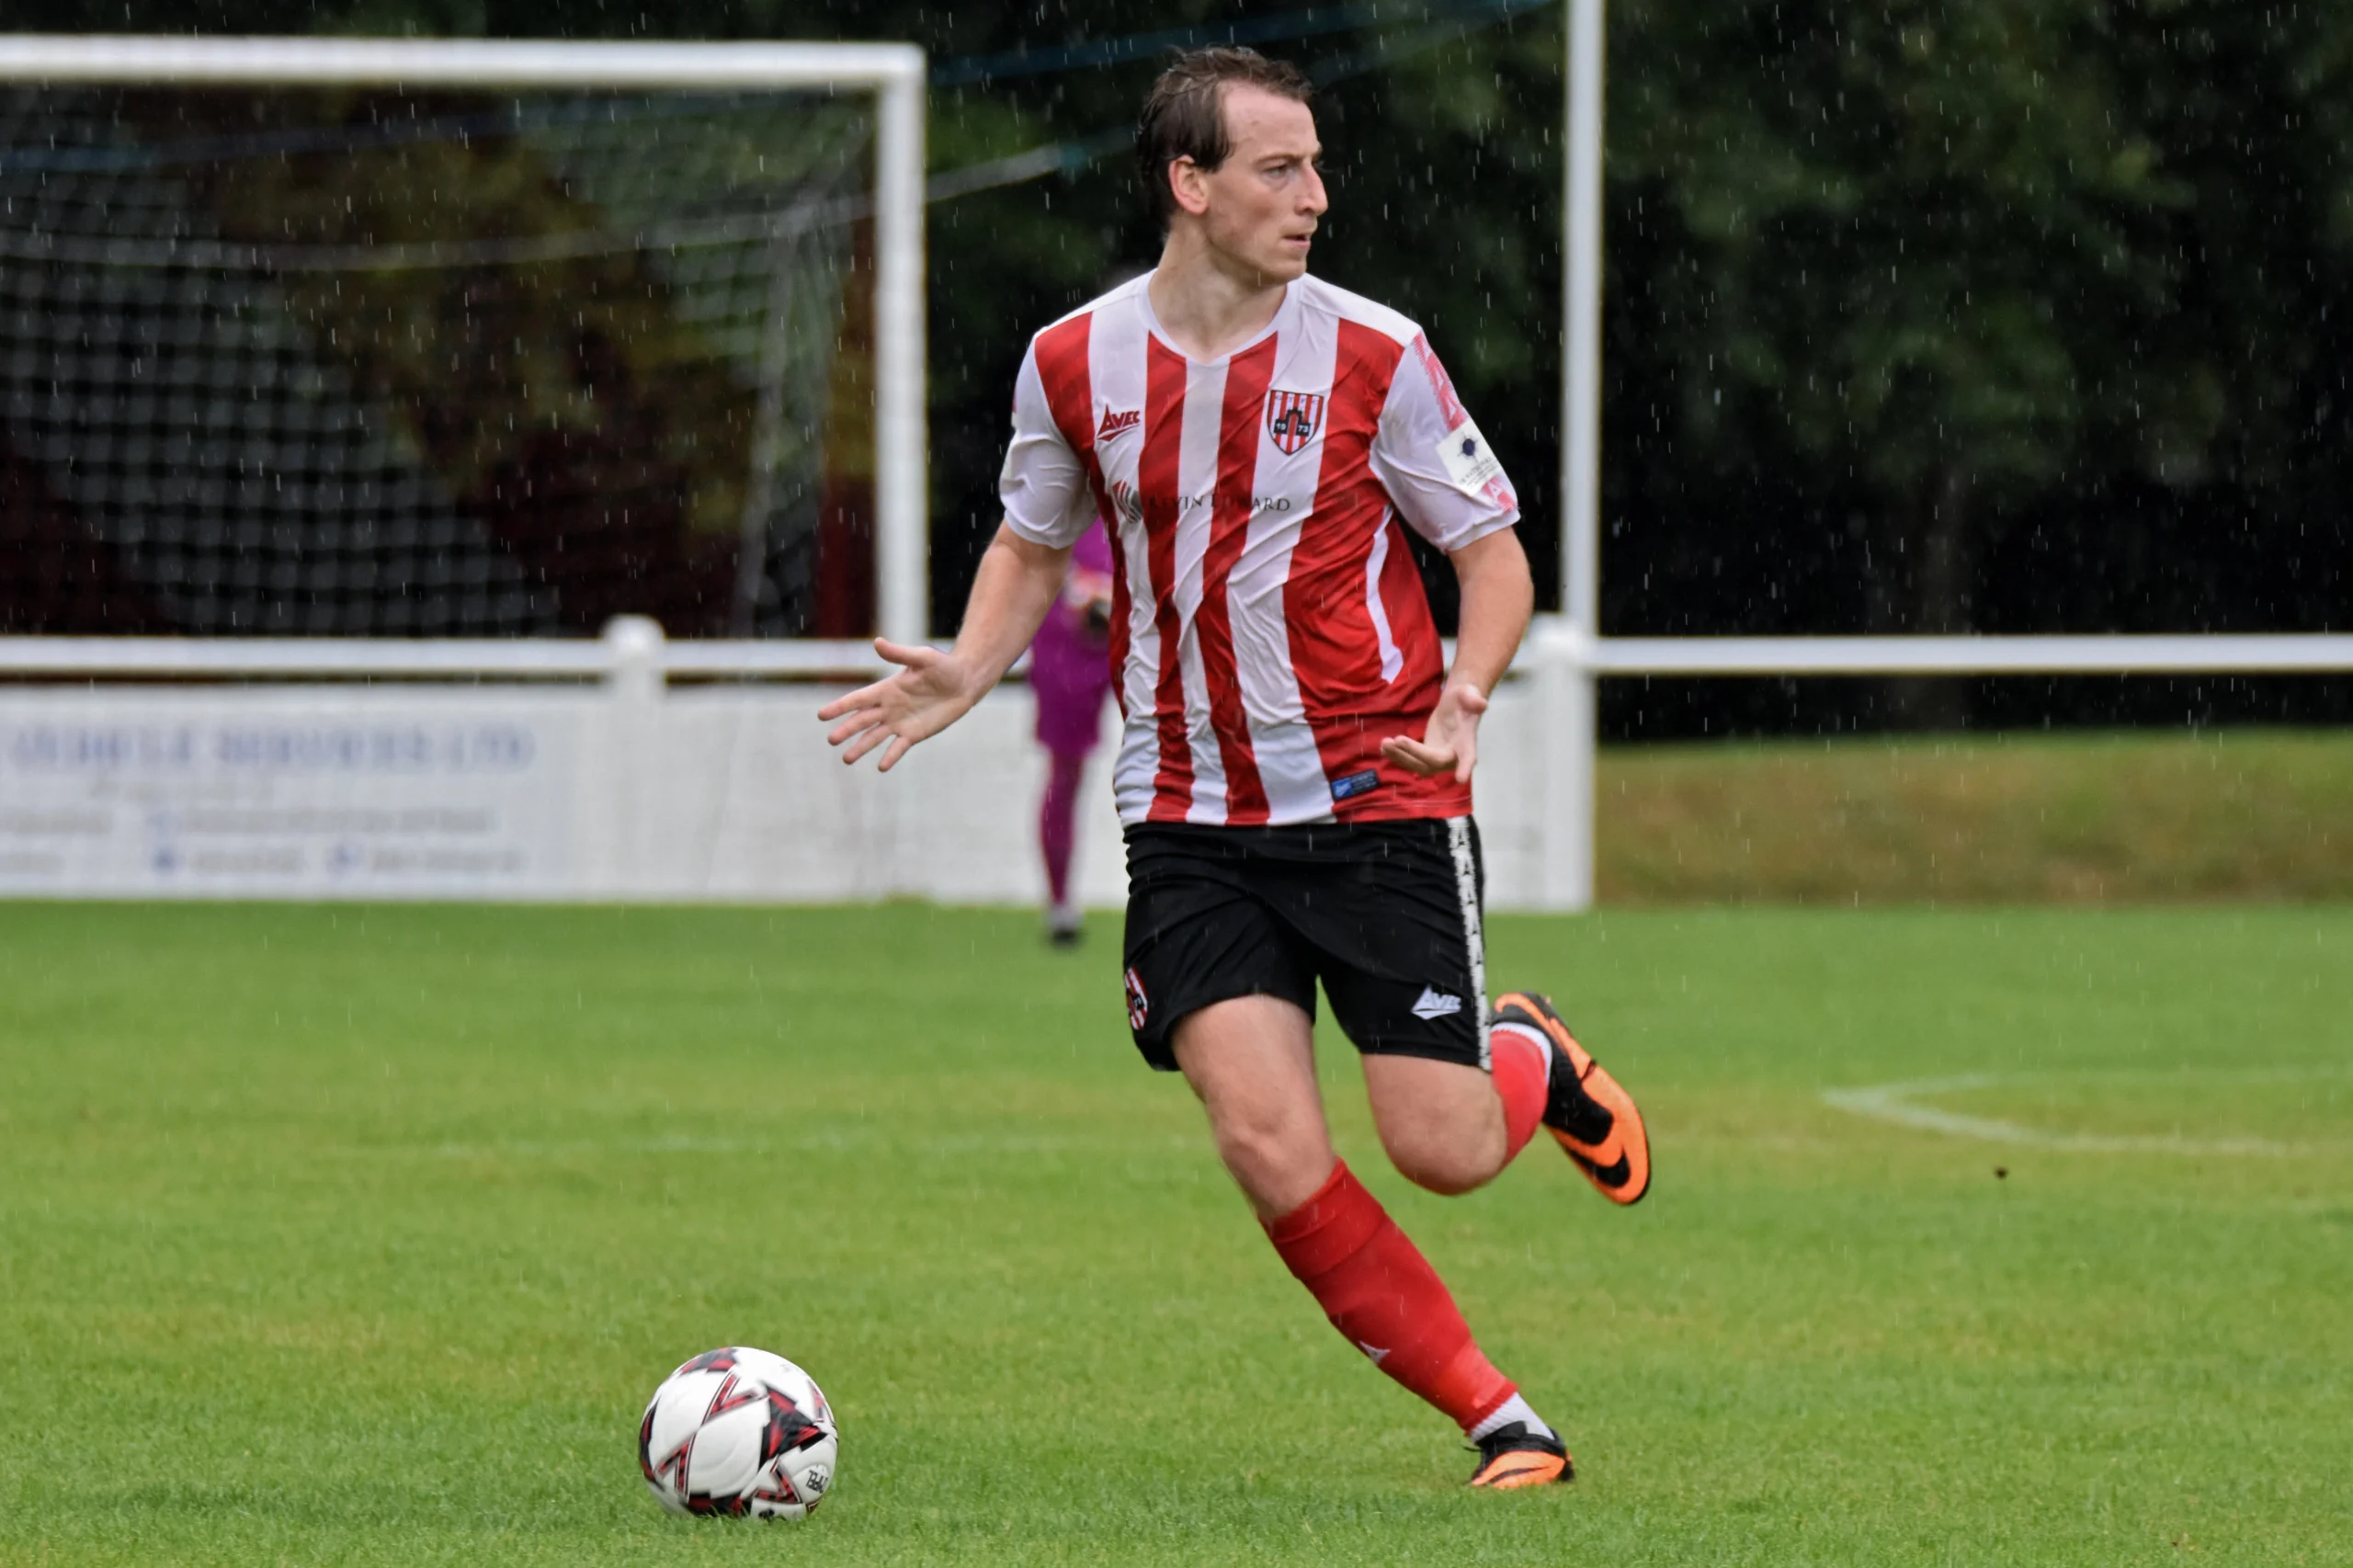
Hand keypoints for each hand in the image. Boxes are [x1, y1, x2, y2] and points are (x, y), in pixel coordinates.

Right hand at [817, 638, 978, 770]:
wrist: (964, 682)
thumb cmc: (943, 666)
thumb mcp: (922, 658)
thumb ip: (899, 654)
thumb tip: (877, 642)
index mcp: (886, 689)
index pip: (858, 700)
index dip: (840, 707)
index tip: (821, 715)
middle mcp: (889, 707)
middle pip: (862, 721)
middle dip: (846, 730)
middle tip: (831, 740)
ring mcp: (900, 722)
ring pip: (875, 737)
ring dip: (860, 747)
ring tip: (847, 759)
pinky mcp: (914, 734)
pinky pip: (898, 747)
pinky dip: (890, 757)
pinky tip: (881, 767)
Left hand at [1379, 681, 1487, 784]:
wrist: (1457, 705)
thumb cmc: (1465, 698)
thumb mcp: (1469, 694)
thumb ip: (1473, 700)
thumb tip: (1482, 704)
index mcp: (1467, 743)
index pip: (1468, 757)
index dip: (1464, 768)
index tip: (1460, 779)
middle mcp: (1453, 756)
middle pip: (1433, 761)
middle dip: (1414, 753)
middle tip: (1396, 739)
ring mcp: (1439, 758)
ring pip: (1418, 765)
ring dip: (1400, 756)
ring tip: (1384, 743)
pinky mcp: (1426, 755)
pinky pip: (1411, 761)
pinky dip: (1397, 756)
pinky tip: (1383, 747)